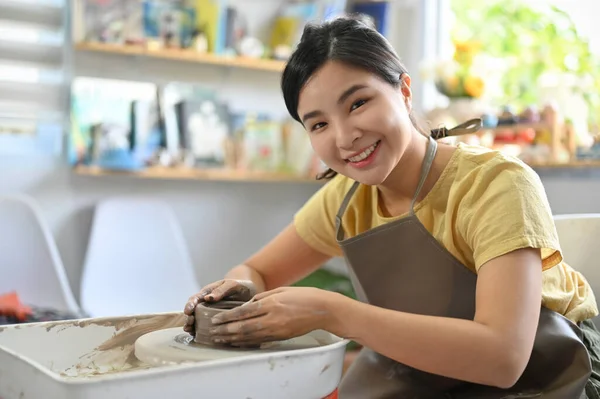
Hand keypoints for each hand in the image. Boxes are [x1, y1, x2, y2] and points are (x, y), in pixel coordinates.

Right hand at [183, 279, 256, 334]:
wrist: (248, 293)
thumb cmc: (239, 286)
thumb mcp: (232, 285)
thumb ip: (221, 290)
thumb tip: (208, 298)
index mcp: (207, 293)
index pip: (195, 299)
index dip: (189, 305)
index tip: (188, 311)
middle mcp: (205, 303)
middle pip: (192, 311)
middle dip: (188, 318)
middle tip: (188, 324)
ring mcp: (209, 313)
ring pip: (196, 320)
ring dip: (191, 326)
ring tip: (190, 331)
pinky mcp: (215, 321)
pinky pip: (205, 327)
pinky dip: (200, 332)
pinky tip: (198, 337)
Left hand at [208, 287, 342, 345]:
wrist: (323, 309)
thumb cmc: (303, 296)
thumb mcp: (282, 290)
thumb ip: (263, 297)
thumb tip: (248, 304)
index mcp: (271, 303)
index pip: (243, 312)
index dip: (228, 317)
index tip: (216, 320)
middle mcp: (272, 317)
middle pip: (243, 326)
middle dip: (226, 330)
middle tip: (213, 332)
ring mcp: (277, 329)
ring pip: (250, 336)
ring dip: (233, 338)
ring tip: (220, 339)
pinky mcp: (281, 336)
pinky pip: (260, 340)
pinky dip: (246, 342)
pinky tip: (237, 343)